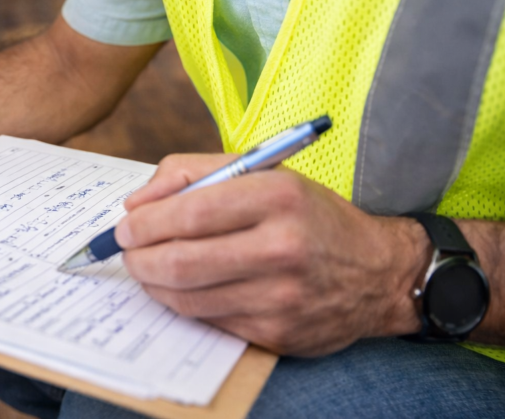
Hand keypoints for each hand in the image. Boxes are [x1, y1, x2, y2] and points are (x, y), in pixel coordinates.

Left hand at [114, 154, 427, 355]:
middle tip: (126, 251)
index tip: (124, 226)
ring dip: (153, 283)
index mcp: (278, 196)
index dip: (145, 223)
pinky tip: (180, 288)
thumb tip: (135, 203)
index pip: (190, 212)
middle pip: (182, 259)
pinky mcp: (278, 332)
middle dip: (139, 257)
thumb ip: (192, 172)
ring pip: (189, 296)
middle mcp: (282, 246)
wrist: (379, 272)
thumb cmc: (308, 215)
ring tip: (147, 268)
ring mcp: (281, 295)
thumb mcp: (262, 172)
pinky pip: (209, 320)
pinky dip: (183, 303)